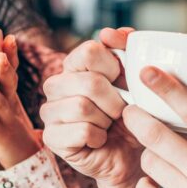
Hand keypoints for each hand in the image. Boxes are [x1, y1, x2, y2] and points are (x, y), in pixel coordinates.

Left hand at [0, 35, 41, 168]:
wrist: (22, 154)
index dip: (12, 55)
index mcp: (9, 92)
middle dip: (6, 68)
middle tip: (0, 54)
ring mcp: (6, 119)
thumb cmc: (3, 123)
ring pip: (0, 103)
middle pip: (10, 83)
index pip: (12, 69)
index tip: (9, 38)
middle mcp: (10, 102)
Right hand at [40, 28, 143, 187]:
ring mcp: (50, 111)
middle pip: (89, 81)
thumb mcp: (136, 81)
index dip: (114, 68)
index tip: (123, 82)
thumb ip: (128, 50)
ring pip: (82, 107)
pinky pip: (81, 131)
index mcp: (74, 65)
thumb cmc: (133, 116)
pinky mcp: (51, 137)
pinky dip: (99, 137)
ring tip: (110, 125)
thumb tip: (114, 32)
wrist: (131, 155)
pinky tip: (100, 139)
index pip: (90, 51)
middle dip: (115, 100)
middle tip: (120, 111)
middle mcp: (56, 84)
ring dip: (107, 120)